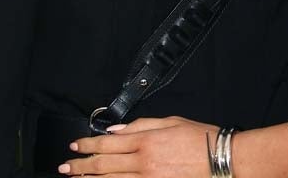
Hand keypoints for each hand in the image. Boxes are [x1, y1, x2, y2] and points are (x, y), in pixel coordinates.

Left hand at [61, 116, 217, 176]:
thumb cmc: (200, 138)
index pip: (108, 144)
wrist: (222, 159)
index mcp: (146, 140)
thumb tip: (115, 131)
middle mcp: (144, 162)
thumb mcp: (170, 121)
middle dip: (80, 166)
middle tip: (65, 167)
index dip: (88, 145)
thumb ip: (140, 125)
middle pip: (103, 165)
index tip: (74, 146)